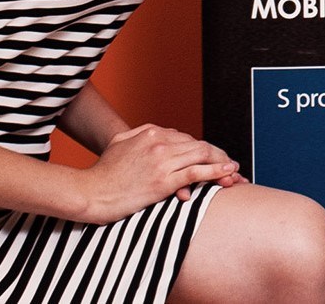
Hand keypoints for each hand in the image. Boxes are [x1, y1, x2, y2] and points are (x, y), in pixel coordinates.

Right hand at [79, 124, 240, 223]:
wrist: (89, 192)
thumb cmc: (102, 172)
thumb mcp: (119, 143)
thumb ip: (138, 134)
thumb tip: (155, 135)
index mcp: (151, 131)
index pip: (186, 138)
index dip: (203, 150)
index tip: (213, 159)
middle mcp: (159, 142)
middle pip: (198, 145)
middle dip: (218, 155)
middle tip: (232, 166)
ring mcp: (162, 160)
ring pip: (202, 155)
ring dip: (223, 163)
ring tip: (235, 171)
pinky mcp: (162, 181)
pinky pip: (196, 173)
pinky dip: (216, 171)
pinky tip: (228, 172)